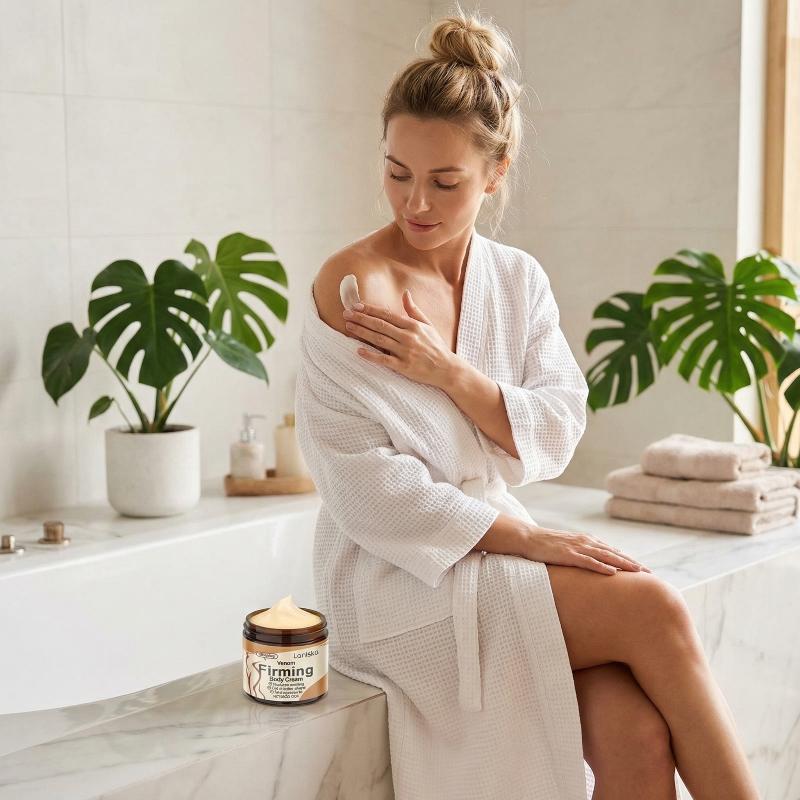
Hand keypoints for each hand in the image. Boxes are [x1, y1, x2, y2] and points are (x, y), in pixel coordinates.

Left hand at [342, 290, 454, 387]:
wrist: (447, 369)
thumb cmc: (436, 346)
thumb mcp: (428, 325)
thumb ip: (414, 310)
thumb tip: (406, 293)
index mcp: (412, 325)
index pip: (387, 315)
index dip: (370, 310)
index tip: (356, 306)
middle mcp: (408, 337)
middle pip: (380, 325)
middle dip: (361, 319)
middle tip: (346, 314)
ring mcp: (405, 352)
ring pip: (379, 340)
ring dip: (362, 333)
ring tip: (348, 327)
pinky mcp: (404, 367)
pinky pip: (384, 360)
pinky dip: (371, 355)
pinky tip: (359, 350)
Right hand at [521, 523, 651, 575]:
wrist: (528, 538)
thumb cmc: (546, 545)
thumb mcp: (567, 548)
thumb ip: (580, 554)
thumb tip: (591, 566)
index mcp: (586, 540)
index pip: (612, 551)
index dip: (628, 559)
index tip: (642, 569)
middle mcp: (585, 541)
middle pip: (614, 553)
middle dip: (632, 563)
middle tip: (649, 572)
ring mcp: (577, 547)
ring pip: (606, 556)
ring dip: (623, 564)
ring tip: (638, 572)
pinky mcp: (568, 554)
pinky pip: (588, 561)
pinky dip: (602, 567)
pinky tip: (613, 573)